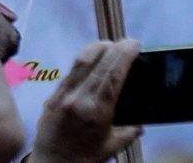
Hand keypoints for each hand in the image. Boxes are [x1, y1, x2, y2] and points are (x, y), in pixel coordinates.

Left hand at [27, 38, 139, 162]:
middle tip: (127, 42)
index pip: (113, 75)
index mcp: (97, 111)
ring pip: (80, 62)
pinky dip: (82, 61)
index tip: (134, 44)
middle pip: (98, 64)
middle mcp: (79, 98)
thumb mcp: (113, 147)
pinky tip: (91, 59)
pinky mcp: (51, 94)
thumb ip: (129, 131)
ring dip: (97, 49)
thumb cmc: (86, 158)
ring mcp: (62, 94)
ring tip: (110, 45)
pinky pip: (69, 72)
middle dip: (114, 48)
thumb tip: (141, 122)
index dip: (124, 56)